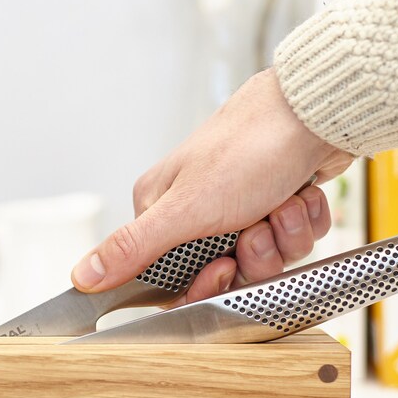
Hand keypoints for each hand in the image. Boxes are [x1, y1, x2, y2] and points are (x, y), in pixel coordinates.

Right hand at [71, 68, 353, 300]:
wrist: (315, 113)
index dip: (204, 284)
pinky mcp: (275, 202)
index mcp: (162, 208)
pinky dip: (302, 221)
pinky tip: (300, 194)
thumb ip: (133, 247)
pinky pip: (292, 239)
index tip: (225, 269)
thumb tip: (82, 275)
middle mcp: (197, 208)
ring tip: (281, 202)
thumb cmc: (249, 148)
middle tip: (257, 228)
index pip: (172, 277)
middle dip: (253, 256)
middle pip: (223, 272)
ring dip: (282, 235)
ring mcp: (239, 206)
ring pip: (264, 258)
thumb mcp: (186, 209)